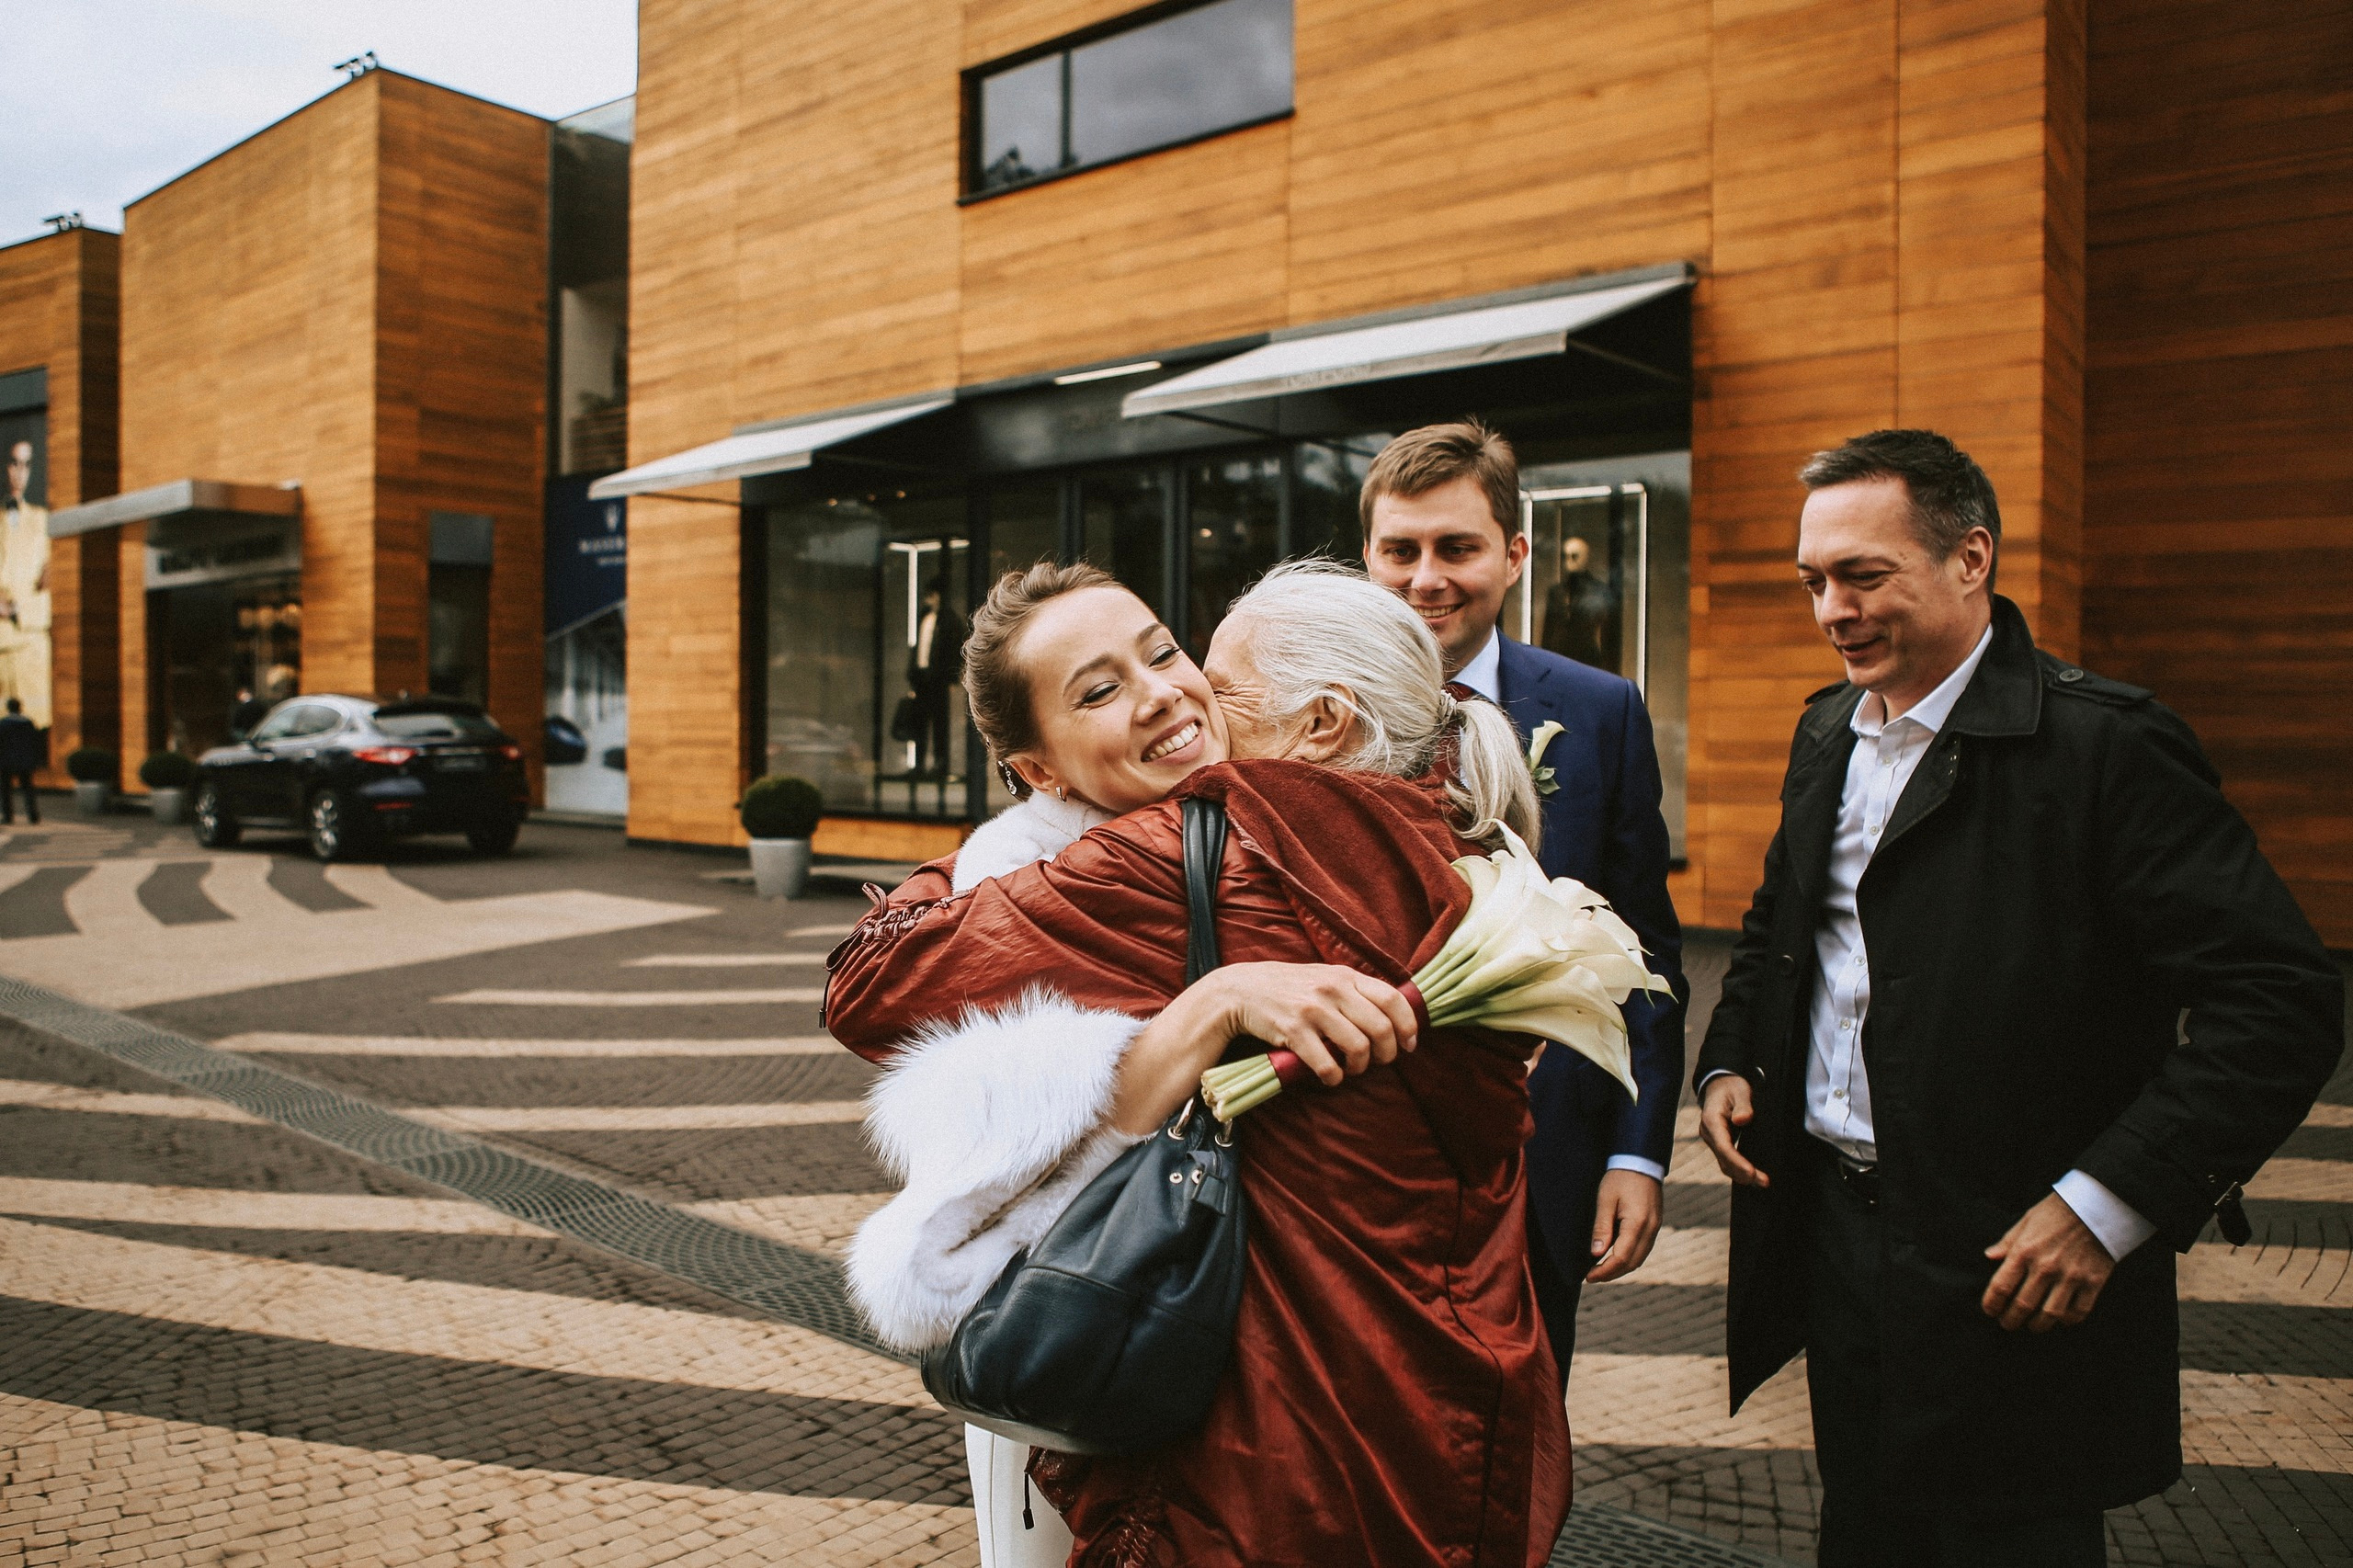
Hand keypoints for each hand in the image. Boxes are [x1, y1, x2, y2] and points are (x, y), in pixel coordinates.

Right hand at [1219, 962, 1417, 1085]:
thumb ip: (1355, 991)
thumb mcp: (1325, 977)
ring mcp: (1313, 1009)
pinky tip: (1329, 1076)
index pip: (1394, 999)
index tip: (1409, 1044)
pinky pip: (1327, 1064)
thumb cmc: (1290, 988)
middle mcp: (1333, 989)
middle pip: (1381, 1028)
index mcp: (1346, 975)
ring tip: (1351, 1069)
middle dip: (1387, 1054)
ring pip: (1358, 1048)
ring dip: (1359, 1067)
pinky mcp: (1294, 1030)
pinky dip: (1334, 1077)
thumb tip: (1394, 1015)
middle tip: (1378, 1062)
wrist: (1242, 990)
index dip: (1408, 1026)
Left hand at [1584, 1169, 1661, 1281]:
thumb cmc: (1620, 1177)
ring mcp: (1655, 1227)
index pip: (1621, 1258)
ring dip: (1621, 1268)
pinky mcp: (1654, 1224)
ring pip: (1640, 1259)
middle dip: (1612, 1274)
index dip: (1605, 1271)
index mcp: (1638, 1223)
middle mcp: (1651, 1229)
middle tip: (1592, 1277)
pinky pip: (1643, 1249)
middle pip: (1633, 1263)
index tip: (1588, 1277)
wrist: (1641, 1161)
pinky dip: (1629, 1258)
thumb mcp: (1605, 1200)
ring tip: (1601, 1270)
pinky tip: (1614, 1257)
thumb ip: (1602, 1228)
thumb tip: (1596, 1253)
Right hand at [1698, 1074, 1768, 1187]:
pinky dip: (1739, 1170)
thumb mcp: (1740, 1090)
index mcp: (1712, 1121)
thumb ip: (1743, 1105)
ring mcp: (1713, 1140)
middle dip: (1743, 1174)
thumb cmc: (1731, 1087)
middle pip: (1724, 1160)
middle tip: (1764, 1182)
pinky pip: (1727, 1161)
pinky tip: (1753, 1176)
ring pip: (1725, 1164)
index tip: (1752, 1172)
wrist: (1719, 1085)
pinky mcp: (1719, 1143)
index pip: (1724, 1147)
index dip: (1737, 1162)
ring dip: (1742, 1176)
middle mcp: (1709, 1134)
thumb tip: (1742, 1120)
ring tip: (1762, 1182)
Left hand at [1982, 1193, 2114, 1331]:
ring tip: (2032, 1326)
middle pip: (2022, 1305)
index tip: (1989, 1311)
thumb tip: (1989, 1257)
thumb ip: (2008, 1242)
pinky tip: (2061, 1319)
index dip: (1991, 1304)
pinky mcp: (2093, 1282)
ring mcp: (2070, 1276)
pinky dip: (2068, 1320)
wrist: (2098, 1204)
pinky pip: (2079, 1311)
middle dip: (2011, 1320)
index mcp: (2024, 1251)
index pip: (2000, 1286)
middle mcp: (2045, 1267)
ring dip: (2038, 1325)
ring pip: (2049, 1314)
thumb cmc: (2058, 1211)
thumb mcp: (2027, 1220)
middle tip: (2007, 1324)